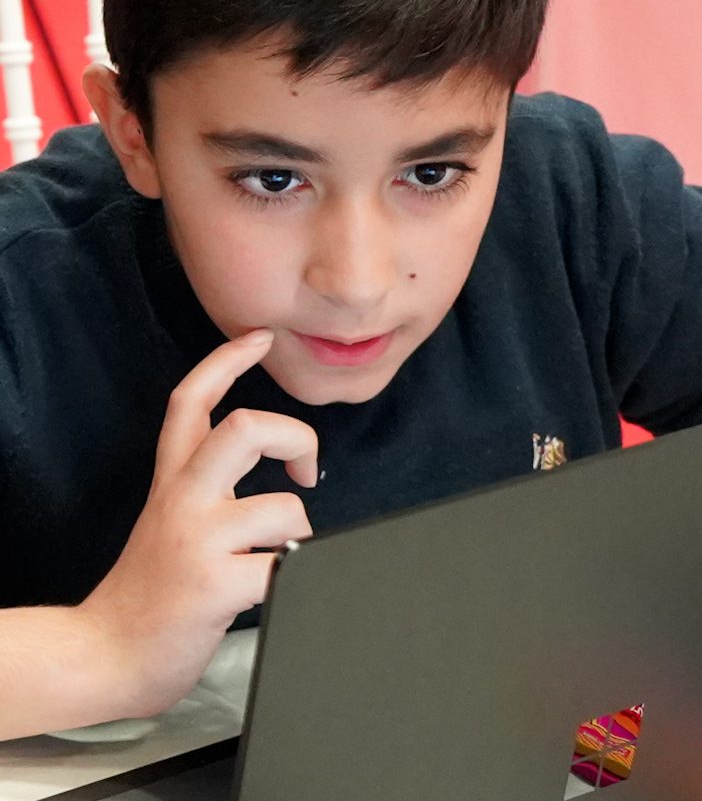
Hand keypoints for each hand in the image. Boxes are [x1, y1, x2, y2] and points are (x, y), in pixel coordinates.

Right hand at [77, 330, 316, 717]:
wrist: (107, 653)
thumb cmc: (152, 589)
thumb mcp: (169, 517)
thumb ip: (208, 483)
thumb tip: (278, 464)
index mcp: (173, 478)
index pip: (192, 399)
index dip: (228, 360)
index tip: (261, 337)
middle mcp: (184, 497)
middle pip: (246, 427)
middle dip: (296, 437)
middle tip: (305, 468)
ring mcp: (198, 539)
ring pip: (284, 508)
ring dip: (297, 538)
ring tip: (274, 560)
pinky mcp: (214, 584)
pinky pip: (284, 568)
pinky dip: (291, 580)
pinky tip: (267, 593)